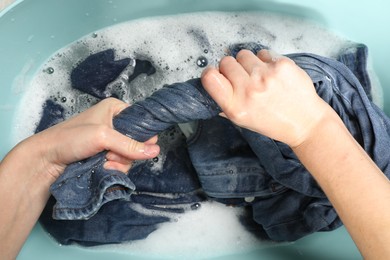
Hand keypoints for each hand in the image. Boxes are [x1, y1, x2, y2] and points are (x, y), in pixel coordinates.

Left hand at [30, 97, 159, 180]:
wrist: (46, 159)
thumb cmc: (70, 138)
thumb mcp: (103, 136)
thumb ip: (130, 144)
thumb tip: (155, 151)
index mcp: (116, 109)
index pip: (142, 122)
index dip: (142, 136)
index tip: (131, 145)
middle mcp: (115, 124)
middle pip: (137, 143)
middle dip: (125, 153)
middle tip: (109, 155)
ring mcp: (110, 142)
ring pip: (130, 157)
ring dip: (118, 163)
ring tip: (102, 162)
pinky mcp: (106, 157)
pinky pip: (121, 165)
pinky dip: (114, 170)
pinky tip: (102, 169)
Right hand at [201, 49, 330, 146]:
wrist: (305, 122)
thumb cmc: (272, 123)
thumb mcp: (242, 121)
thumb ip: (225, 103)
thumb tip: (212, 84)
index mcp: (236, 107)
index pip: (210, 77)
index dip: (211, 73)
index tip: (218, 76)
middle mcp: (249, 90)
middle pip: (226, 62)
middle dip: (232, 68)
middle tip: (243, 79)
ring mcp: (266, 75)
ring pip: (243, 54)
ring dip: (248, 63)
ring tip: (259, 76)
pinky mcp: (282, 65)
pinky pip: (263, 53)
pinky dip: (266, 61)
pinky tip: (273, 74)